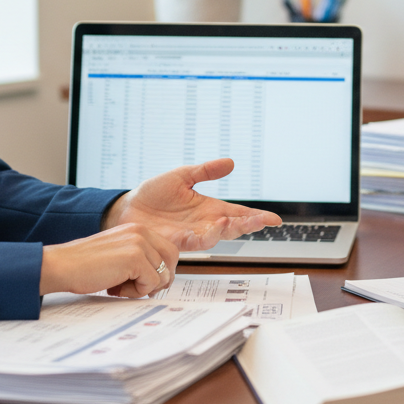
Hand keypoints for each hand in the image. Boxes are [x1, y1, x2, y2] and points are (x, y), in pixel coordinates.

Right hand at [39, 222, 177, 297]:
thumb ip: (140, 258)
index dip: (161, 270)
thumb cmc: (85, 264)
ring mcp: (139, 244)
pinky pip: (151, 283)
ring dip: (143, 288)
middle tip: (138, 288)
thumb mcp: (119, 253)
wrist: (62, 265)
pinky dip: (135, 292)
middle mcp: (141, 232)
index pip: (168, 250)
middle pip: (172, 261)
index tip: (146, 281)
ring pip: (162, 275)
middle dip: (160, 279)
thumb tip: (163, 278)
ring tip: (119, 286)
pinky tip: (115, 287)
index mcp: (138, 229)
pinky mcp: (135, 258)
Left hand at [102, 158, 281, 250]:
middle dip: (249, 224)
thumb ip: (205, 171)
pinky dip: (206, 236)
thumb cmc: (153, 194)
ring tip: (237, 222)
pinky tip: (214, 228)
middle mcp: (204, 223)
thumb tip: (230, 162)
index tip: (275, 219)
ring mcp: (191, 234)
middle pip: (234, 226)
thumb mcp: (182, 176)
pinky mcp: (176, 241)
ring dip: (229, 230)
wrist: (127, 208)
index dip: (256, 217)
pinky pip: (195, 241)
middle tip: (263, 221)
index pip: (238, 213)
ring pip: (218, 236)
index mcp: (208, 208)